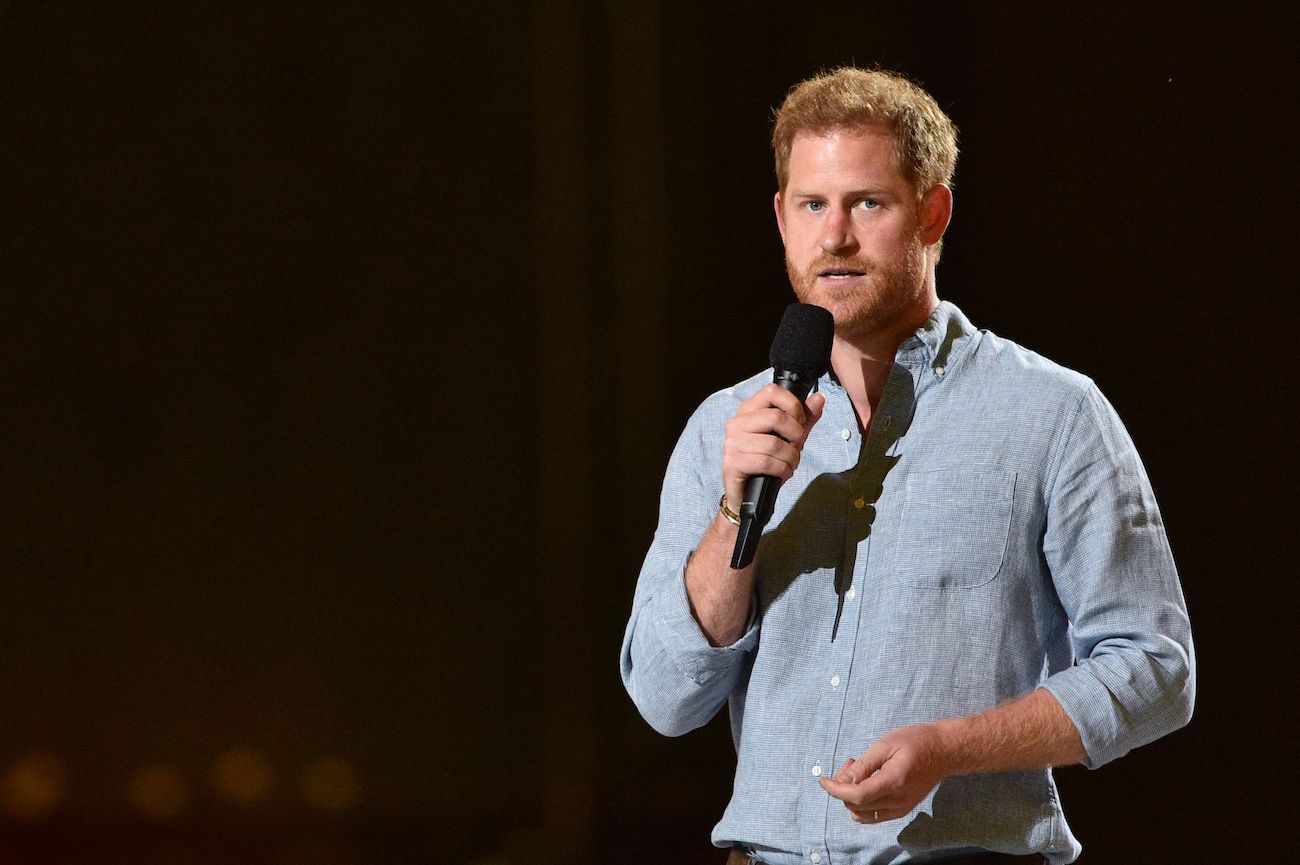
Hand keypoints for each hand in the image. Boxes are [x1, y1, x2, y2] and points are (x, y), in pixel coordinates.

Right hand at [721, 383, 825, 513]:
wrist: (748, 493)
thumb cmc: (767, 461)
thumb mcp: (789, 437)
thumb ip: (804, 418)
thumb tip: (819, 398)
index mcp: (748, 410)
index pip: (772, 391)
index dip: (793, 405)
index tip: (800, 421)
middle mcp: (737, 423)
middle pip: (776, 417)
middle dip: (796, 435)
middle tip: (797, 447)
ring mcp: (732, 442)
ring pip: (774, 443)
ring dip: (791, 457)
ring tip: (790, 464)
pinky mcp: (733, 462)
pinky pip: (766, 462)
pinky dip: (782, 469)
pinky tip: (783, 472)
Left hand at [818, 723, 950, 823]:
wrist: (944, 752)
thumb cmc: (916, 742)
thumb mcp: (886, 744)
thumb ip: (864, 765)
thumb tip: (843, 781)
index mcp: (894, 782)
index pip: (857, 796)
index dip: (836, 790)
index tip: (823, 781)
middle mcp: (898, 801)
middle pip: (856, 806)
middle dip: (843, 787)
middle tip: (851, 762)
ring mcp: (901, 809)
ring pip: (862, 815)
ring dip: (851, 797)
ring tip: (859, 771)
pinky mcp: (902, 810)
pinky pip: (873, 815)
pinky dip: (862, 803)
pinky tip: (867, 782)